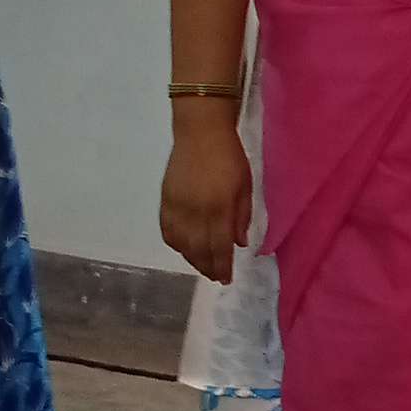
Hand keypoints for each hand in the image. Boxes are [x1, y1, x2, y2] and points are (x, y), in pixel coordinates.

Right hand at [160, 113, 253, 284]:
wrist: (201, 132)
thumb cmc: (230, 157)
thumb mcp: (245, 185)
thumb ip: (242, 216)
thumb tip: (239, 244)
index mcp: (220, 207)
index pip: (220, 246)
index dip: (222, 266)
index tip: (226, 279)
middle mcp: (196, 211)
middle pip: (199, 249)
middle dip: (208, 267)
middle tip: (215, 276)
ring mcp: (178, 206)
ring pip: (181, 243)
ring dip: (192, 259)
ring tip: (202, 265)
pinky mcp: (165, 200)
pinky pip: (167, 230)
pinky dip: (175, 243)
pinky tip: (184, 248)